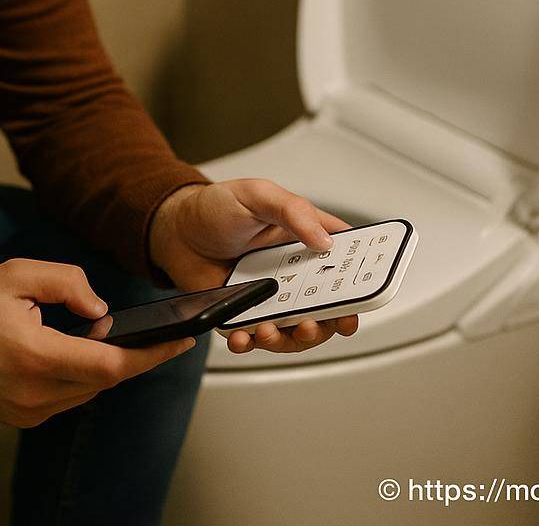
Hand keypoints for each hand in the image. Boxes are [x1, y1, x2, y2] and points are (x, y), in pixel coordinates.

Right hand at [0, 258, 196, 427]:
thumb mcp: (15, 275)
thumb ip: (66, 282)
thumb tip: (101, 310)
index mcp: (35, 357)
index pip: (111, 365)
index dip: (152, 354)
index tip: (181, 341)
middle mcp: (36, 394)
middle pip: (107, 380)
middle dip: (136, 357)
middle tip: (161, 336)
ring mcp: (30, 412)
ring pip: (90, 391)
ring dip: (107, 366)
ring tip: (115, 339)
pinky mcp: (24, 419)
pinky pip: (69, 398)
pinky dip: (82, 376)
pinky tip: (79, 353)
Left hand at [149, 179, 359, 355]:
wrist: (174, 229)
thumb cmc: (216, 207)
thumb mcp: (257, 195)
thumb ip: (293, 211)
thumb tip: (325, 242)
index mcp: (305, 239)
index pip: (346, 261)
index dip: (362, 282)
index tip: (364, 301)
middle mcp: (294, 271)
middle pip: (327, 306)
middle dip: (327, 324)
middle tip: (311, 324)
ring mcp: (271, 294)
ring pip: (295, 328)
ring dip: (287, 338)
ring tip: (268, 330)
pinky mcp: (245, 311)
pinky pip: (257, 336)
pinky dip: (252, 343)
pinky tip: (243, 338)